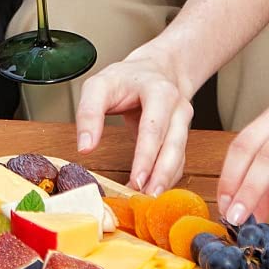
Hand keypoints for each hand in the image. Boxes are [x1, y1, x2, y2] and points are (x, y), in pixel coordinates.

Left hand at [75, 44, 194, 195]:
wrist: (157, 69)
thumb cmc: (126, 79)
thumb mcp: (100, 85)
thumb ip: (89, 112)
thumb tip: (85, 146)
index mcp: (159, 91)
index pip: (154, 127)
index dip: (145, 155)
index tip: (135, 178)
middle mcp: (177, 107)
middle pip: (173, 145)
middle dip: (159, 173)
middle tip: (143, 195)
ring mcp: (183, 122)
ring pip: (179, 155)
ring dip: (165, 179)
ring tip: (148, 199)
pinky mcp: (181, 136)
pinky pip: (178, 161)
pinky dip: (166, 178)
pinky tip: (152, 190)